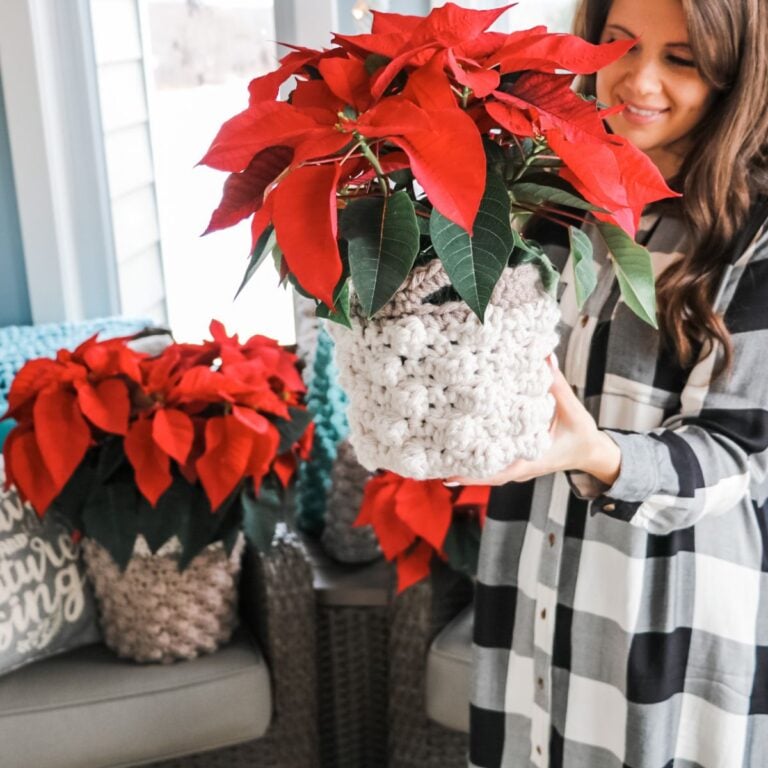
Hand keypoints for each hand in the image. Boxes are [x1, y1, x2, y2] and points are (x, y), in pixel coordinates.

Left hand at [446, 360, 620, 486]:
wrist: (591, 451)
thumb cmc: (581, 432)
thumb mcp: (571, 409)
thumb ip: (556, 385)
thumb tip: (544, 358)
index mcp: (531, 460)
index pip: (498, 472)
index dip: (473, 474)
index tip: (449, 474)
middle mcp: (519, 468)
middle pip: (483, 474)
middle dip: (459, 469)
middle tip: (431, 462)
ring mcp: (516, 466)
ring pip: (485, 469)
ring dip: (464, 463)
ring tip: (435, 455)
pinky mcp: (514, 459)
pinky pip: (491, 461)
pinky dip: (474, 456)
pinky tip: (454, 448)